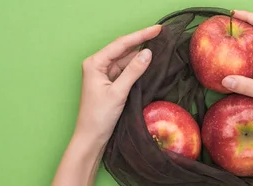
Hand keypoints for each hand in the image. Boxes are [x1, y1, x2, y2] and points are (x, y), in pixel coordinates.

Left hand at [76, 25, 161, 140]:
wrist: (91, 137)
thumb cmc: (99, 116)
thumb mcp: (118, 92)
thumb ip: (133, 71)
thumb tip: (148, 53)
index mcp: (94, 63)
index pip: (121, 44)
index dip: (140, 35)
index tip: (157, 29)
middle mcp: (97, 65)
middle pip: (123, 49)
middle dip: (141, 42)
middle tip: (161, 34)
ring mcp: (103, 74)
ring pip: (125, 59)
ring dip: (140, 54)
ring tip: (159, 46)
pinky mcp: (110, 83)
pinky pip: (125, 70)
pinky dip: (137, 66)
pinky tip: (149, 62)